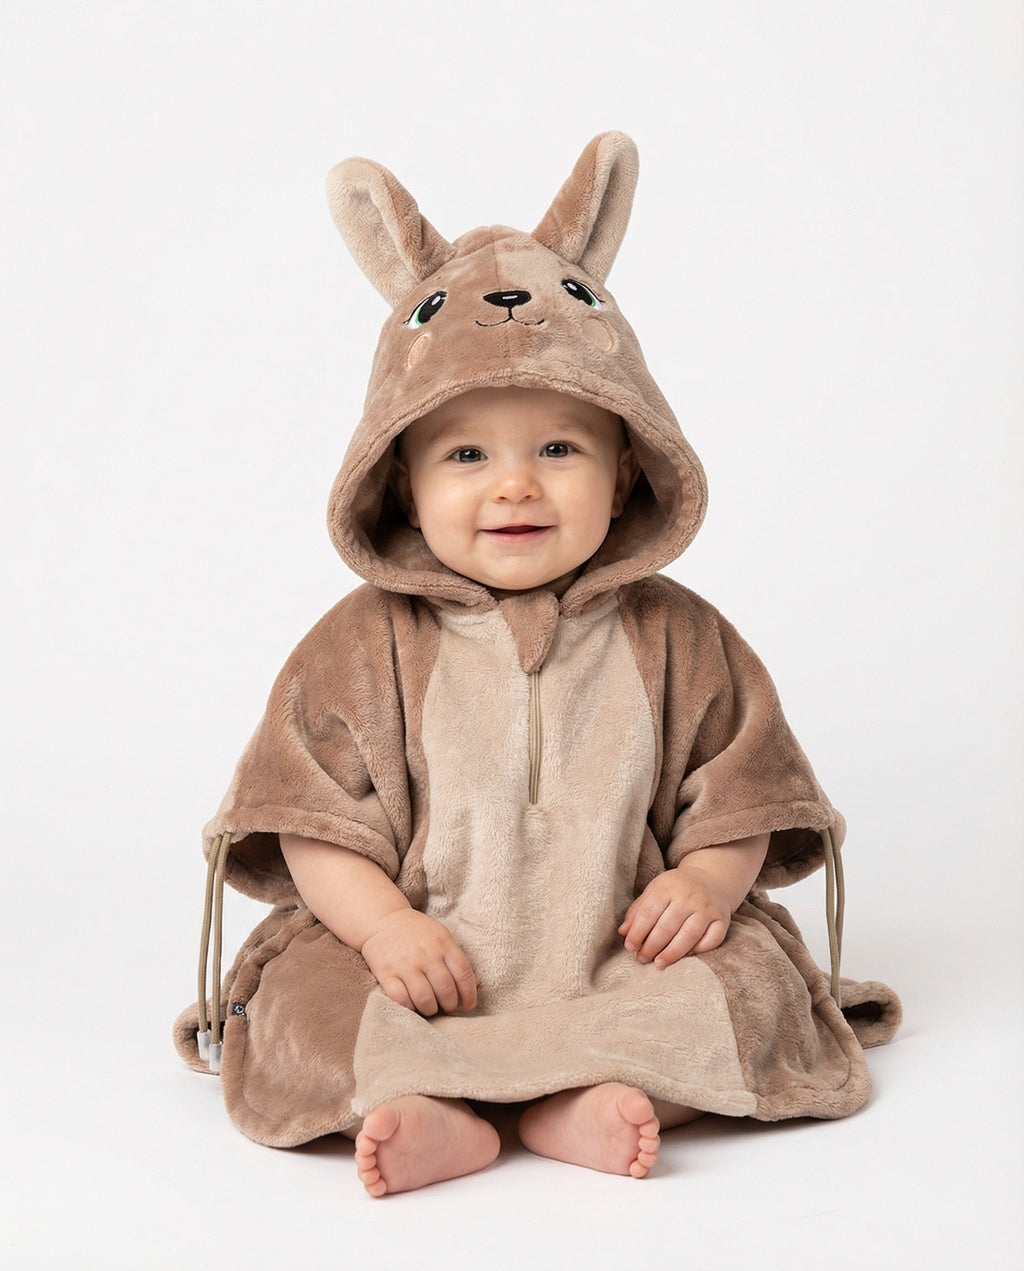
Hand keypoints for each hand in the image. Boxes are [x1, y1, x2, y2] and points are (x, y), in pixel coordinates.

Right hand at [360, 909, 478, 1015]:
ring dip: (431, 1009)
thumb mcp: (441, 937)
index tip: (469, 1005)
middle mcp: (425, 953)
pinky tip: (413, 1004)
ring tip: (431, 1007)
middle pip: (445, 989)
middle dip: (450, 1004)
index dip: (469, 993)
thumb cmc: (417, 932)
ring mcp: (405, 964)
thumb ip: (457, 960)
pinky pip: (401, 999)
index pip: (463, 973)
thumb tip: (477, 985)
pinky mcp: (386, 973)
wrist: (383, 920)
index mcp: (443, 943)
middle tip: (448, 1007)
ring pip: (424, 998)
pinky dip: (410, 1007)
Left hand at [618, 864, 733, 966]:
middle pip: (667, 925)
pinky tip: (685, 957)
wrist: (711, 878)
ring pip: (689, 935)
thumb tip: (622, 932)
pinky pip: (712, 939)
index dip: (637, 932)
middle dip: (652, 945)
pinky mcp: (722, 919)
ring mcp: (707, 908)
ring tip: (659, 963)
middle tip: (642, 959)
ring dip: (672, 952)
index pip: (649, 912)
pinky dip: (698, 950)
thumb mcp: (655, 891)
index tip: (629, 947)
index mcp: (667, 886)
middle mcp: (689, 896)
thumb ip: (638, 910)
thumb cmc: (676, 889)